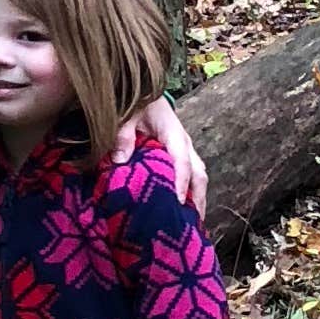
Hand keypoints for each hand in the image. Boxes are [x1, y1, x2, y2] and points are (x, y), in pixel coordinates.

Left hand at [117, 92, 208, 219]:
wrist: (146, 93)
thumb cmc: (137, 102)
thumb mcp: (126, 114)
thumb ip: (123, 135)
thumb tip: (120, 160)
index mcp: (174, 133)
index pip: (182, 161)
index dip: (181, 182)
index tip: (178, 202)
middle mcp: (185, 144)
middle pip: (199, 174)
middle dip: (198, 199)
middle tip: (192, 224)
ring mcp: (186, 150)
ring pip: (199, 177)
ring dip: (198, 200)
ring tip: (193, 225)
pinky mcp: (182, 156)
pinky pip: (192, 177)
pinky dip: (192, 194)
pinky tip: (186, 212)